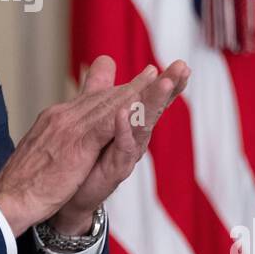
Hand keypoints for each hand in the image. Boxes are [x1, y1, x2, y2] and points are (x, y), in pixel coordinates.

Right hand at [0, 62, 160, 237]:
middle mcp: (65, 116)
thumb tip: (75, 139)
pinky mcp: (74, 144)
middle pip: (108, 97)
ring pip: (111, 105)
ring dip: (140, 92)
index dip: (122, 89)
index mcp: (60, 119)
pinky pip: (104, 127)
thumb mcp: (47, 152)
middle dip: (139, 85)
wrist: (5, 198)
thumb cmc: (25, 181)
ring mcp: (68, 127)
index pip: (95, 100)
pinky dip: (123, 117)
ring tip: (164, 80)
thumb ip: (63, 139)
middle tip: (167, 73)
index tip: (147, 78)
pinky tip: (139, 109)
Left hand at [48, 56, 189, 234]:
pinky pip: (122, 148)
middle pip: (153, 109)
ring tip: (162, 83)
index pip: (151, 99)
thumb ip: (100, 88)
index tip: (181, 64)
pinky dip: (123, 131)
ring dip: (152, 104)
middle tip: (183, 68)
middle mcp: (134, 138)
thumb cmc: (87, 155)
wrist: (71, 193)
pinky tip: (124, 114)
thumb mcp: (95, 116)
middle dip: (168, 88)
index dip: (166, 82)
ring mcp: (126, 154)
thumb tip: (106, 60)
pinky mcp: (115, 169)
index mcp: (131, 123)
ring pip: (143, 125)